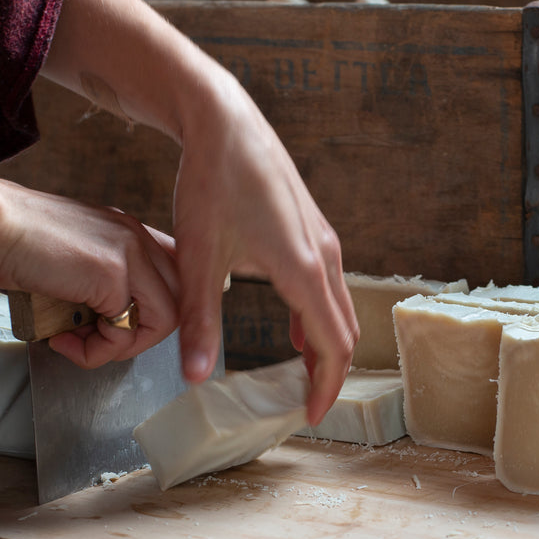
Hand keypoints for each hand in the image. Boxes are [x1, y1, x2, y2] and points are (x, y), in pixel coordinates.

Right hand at [0, 177, 179, 366]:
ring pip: (164, 321)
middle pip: (178, 301)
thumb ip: (98, 276)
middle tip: (99, 341)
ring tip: (81, 344)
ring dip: (122, 347)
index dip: (155, 311)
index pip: (175, 277)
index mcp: (130, 231)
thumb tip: (106, 319)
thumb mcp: (70, 254)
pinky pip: (125, 332)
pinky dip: (96, 350)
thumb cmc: (10, 239)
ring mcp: (130, 254)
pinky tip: (62, 339)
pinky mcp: (113, 274)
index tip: (119, 327)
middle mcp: (137, 238)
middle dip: (142, 334)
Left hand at [172, 70, 357, 424]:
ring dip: (326, 345)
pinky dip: (319, 317)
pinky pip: (329, 286)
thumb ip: (200, 321)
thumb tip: (193, 377)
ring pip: (340, 308)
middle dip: (330, 372)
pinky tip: (294, 328)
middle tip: (305, 403)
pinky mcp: (315, 230)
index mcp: (304, 270)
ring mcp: (325, 240)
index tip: (309, 416)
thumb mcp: (199, 258)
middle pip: (345, 331)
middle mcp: (326, 256)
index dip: (326, 387)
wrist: (225, 122)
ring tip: (300, 374)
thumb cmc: (212, 183)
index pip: (333, 346)